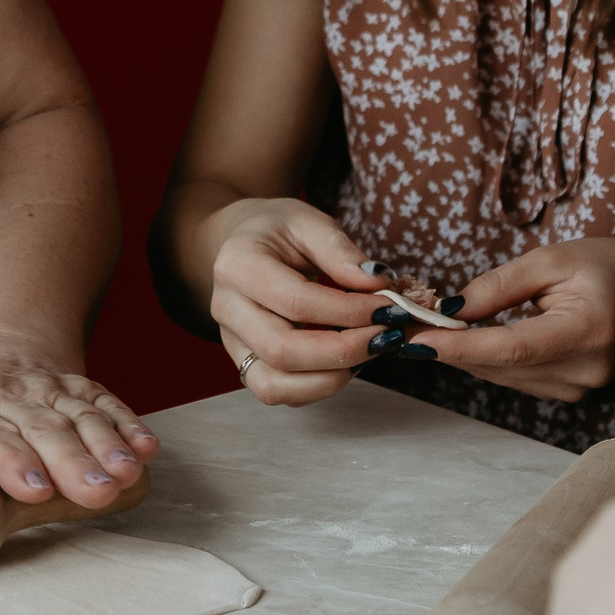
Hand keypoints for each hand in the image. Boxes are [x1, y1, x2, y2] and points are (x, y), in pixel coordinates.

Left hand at [0, 331, 157, 508]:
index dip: (11, 462)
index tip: (33, 489)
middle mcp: (11, 396)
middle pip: (43, 430)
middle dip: (72, 460)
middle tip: (95, 491)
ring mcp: (51, 390)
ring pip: (82, 416)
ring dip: (108, 444)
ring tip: (128, 474)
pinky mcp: (82, 389)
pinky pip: (108, 404)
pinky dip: (130, 425)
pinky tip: (148, 448)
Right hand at [205, 197, 385, 405]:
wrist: (242, 242)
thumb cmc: (277, 229)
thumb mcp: (308, 221)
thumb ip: (340, 251)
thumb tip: (378, 285)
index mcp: (238, 265)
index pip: (297, 302)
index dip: (349, 311)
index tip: (388, 307)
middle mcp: (226, 308)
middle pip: (282, 351)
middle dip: (344, 352)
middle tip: (386, 335)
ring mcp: (232, 341)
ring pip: (274, 386)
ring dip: (331, 378)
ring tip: (368, 352)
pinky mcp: (245, 363)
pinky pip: (278, 393)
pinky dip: (318, 386)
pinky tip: (347, 361)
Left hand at [400, 237, 614, 402]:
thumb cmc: (610, 266)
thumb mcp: (553, 260)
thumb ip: (499, 287)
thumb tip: (447, 311)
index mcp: (587, 331)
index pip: (511, 348)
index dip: (459, 347)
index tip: (414, 339)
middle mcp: (584, 371)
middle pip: (499, 366)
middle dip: (446, 347)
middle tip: (400, 324)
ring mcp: (578, 388)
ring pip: (500, 375)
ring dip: (460, 354)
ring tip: (421, 326)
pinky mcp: (568, 392)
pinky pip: (513, 377)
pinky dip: (483, 358)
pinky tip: (459, 339)